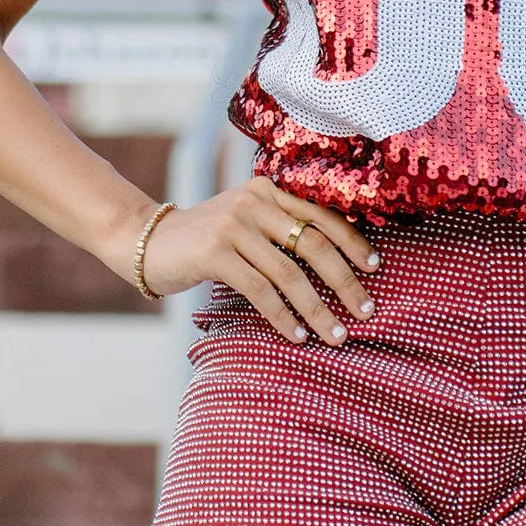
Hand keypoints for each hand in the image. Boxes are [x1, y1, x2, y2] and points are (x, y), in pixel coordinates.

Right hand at [138, 177, 379, 346]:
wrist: (149, 240)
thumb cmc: (206, 238)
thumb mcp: (246, 221)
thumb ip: (280, 228)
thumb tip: (336, 264)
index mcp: (269, 190)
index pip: (323, 215)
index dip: (353, 242)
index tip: (376, 268)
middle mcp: (255, 201)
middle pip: (315, 244)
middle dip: (345, 282)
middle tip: (365, 311)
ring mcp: (234, 226)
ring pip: (290, 273)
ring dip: (317, 309)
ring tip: (336, 335)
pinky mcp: (215, 253)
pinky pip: (261, 290)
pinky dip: (283, 316)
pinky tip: (297, 335)